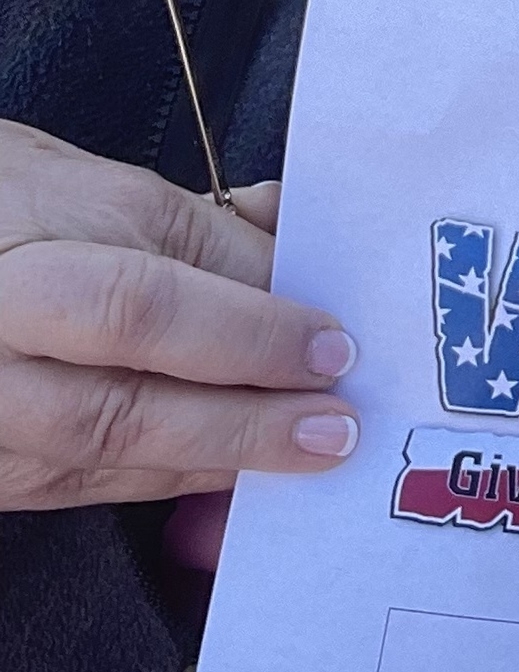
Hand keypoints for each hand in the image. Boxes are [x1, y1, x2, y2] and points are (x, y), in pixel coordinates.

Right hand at [0, 120, 359, 509]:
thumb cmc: (7, 208)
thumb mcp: (93, 187)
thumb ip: (196, 230)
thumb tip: (296, 265)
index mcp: (21, 251)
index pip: (145, 301)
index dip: (250, 325)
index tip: (333, 343)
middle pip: (124, 394)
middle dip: (245, 406)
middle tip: (334, 420)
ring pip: (108, 450)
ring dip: (221, 450)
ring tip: (304, 446)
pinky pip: (86, 484)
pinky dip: (172, 473)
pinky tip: (234, 464)